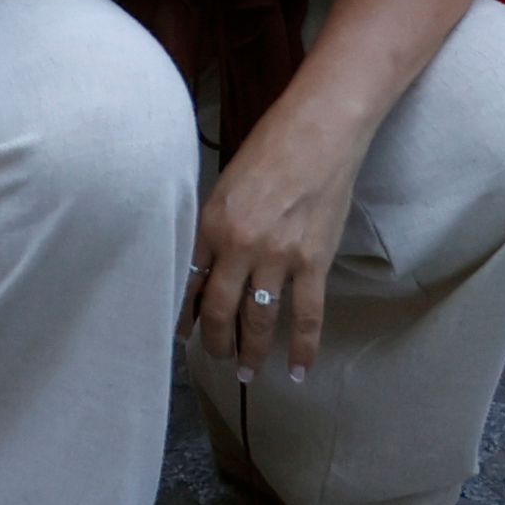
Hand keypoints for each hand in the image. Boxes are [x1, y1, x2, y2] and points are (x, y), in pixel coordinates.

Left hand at [188, 101, 366, 382]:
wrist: (320, 131)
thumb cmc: (270, 146)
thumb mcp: (227, 184)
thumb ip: (217, 225)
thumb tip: (210, 262)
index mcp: (212, 224)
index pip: (192, 282)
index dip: (187, 314)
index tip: (184, 335)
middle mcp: (240, 247)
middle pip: (221, 311)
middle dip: (215, 342)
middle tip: (216, 358)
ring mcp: (278, 259)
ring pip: (259, 322)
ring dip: (251, 353)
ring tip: (247, 373)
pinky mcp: (314, 263)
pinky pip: (308, 317)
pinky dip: (304, 349)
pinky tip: (298, 372)